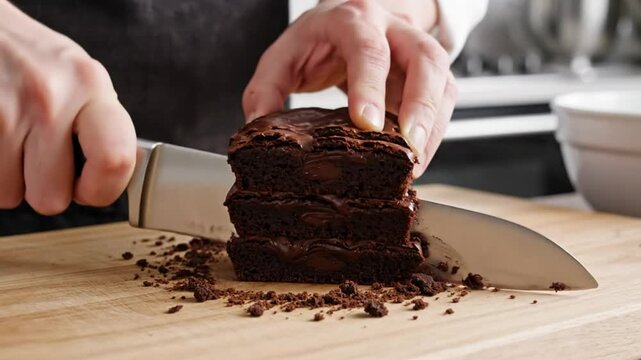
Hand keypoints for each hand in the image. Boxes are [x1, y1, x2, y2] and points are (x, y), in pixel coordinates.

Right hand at [0, 1, 135, 214]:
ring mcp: (4, 112)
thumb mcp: (80, 77)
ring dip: (14, 178)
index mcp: (90, 86)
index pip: (115, 159)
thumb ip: (103, 122)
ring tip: (15, 140)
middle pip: (53, 197)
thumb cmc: (32, 57)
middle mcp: (49, 98)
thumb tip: (130, 165)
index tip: (92, 189)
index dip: (103, 190)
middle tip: (43, 159)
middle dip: (47, 188)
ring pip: (12, 196)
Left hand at [243, 0, 457, 177]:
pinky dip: (436, 131)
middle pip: (423, 59)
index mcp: (352, 19)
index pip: (367, 48)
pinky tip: (419, 157)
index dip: (369, 85)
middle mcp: (393, 29)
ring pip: (443, 79)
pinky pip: (444, 99)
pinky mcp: (430, 72)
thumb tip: (258, 127)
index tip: (366, 122)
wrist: (353, 16)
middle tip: (408, 146)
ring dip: (434, 124)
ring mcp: (417, 48)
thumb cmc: (320, 39)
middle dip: (419, 106)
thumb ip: (267, 88)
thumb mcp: (286, 54)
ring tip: (415, 162)